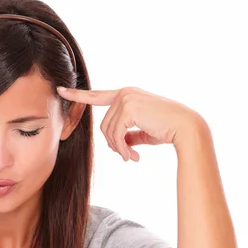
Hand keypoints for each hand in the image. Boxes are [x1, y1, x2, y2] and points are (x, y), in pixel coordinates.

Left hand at [57, 86, 204, 161]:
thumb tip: (119, 145)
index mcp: (127, 95)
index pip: (97, 95)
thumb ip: (129, 134)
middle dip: (113, 144)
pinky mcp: (128, 108)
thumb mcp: (144, 132)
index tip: (60, 90)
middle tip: (127, 156)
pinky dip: (121, 149)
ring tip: (131, 157)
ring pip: (108, 131)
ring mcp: (125, 99)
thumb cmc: (168, 129)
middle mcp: (124, 93)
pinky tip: (133, 156)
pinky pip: (115, 135)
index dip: (78, 95)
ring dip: (118, 149)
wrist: (186, 128)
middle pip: (104, 125)